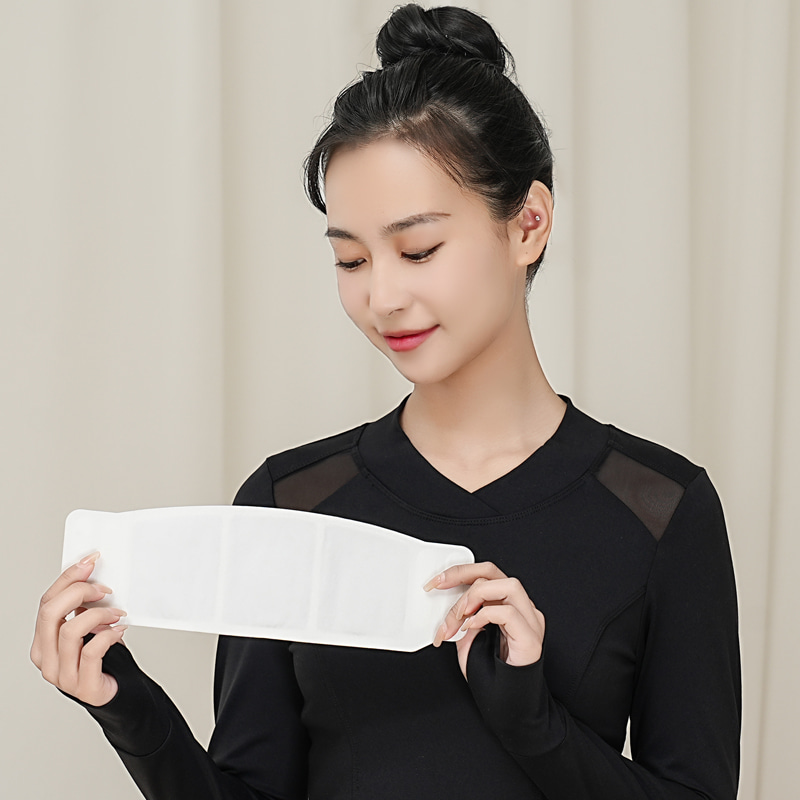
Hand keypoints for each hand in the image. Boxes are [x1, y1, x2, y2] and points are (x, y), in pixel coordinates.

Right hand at [31, 552, 126, 705]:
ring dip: (98, 614)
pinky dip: (108, 635)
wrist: (117, 691)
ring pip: (70, 631)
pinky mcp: (83, 686)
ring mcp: (62, 675)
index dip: (68, 578)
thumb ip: (84, 608)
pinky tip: (120, 630)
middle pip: (50, 613)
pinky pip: (91, 652)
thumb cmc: (103, 658)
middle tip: (105, 589)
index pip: (46, 602)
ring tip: (117, 613)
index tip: (90, 562)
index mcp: (43, 640)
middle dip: (79, 591)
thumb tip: (93, 575)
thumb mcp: (89, 628)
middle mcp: (46, 658)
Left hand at [424, 562, 544, 677]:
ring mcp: (530, 621)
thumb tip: (445, 603)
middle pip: (494, 571)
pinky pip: (509, 613)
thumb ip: (462, 617)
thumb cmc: (490, 675)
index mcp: (507, 604)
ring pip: (508, 585)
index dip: (459, 572)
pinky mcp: (530, 638)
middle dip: (462, 575)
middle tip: (440, 587)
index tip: (436, 581)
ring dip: (476, 595)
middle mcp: (521, 608)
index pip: (485, 573)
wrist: (507, 706)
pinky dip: (484, 615)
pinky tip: (471, 627)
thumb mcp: (467, 638)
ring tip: (459, 615)